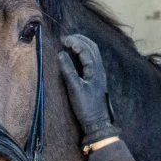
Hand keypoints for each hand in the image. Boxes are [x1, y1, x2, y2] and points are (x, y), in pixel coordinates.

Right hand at [59, 34, 120, 148]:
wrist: (98, 122)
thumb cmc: (87, 107)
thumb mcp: (75, 89)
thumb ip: (68, 71)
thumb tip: (61, 54)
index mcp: (95, 70)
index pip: (86, 49)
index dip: (74, 42)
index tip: (62, 40)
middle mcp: (100, 69)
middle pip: (92, 47)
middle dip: (79, 39)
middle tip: (65, 38)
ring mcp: (100, 74)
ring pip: (94, 53)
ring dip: (83, 45)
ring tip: (70, 43)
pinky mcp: (98, 79)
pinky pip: (93, 59)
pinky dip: (85, 52)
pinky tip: (77, 56)